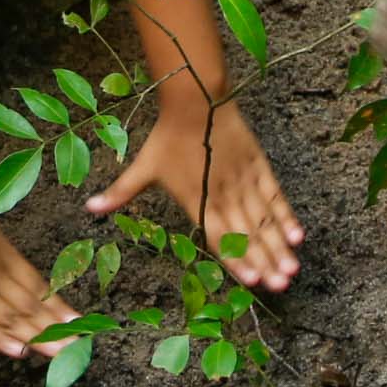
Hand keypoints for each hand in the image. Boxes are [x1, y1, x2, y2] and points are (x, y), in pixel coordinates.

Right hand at [0, 197, 65, 358]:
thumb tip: (9, 183)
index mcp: (4, 251)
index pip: (37, 285)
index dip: (57, 305)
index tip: (77, 321)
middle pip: (29, 306)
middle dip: (54, 329)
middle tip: (76, 348)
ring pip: (9, 318)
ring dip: (34, 338)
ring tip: (57, 355)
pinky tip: (17, 352)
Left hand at [86, 96, 301, 289]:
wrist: (196, 100)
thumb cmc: (167, 137)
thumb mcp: (143, 167)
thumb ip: (120, 192)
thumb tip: (89, 208)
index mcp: (197, 200)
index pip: (219, 236)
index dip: (236, 259)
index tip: (252, 281)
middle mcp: (223, 195)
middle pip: (247, 234)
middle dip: (265, 262)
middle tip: (281, 285)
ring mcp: (244, 181)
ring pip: (264, 220)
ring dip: (279, 246)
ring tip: (292, 269)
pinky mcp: (258, 166)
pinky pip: (275, 196)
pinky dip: (286, 216)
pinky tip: (298, 235)